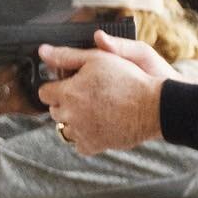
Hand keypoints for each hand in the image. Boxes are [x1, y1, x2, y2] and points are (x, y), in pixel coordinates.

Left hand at [38, 30, 181, 153]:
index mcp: (67, 92)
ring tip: (96, 112)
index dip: (57, 87)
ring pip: (66, 128)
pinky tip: (100, 126)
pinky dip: (87, 137)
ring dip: (76, 121)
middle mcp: (70, 114)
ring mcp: (81, 132)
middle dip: (66, 104)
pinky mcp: (94, 145)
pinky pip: (80, 145)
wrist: (154, 107)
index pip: (44, 92)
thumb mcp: (98, 59)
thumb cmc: (129, 80)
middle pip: (55, 111)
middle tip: (88, 97)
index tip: (71, 85)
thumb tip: (43, 52)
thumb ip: (67, 56)